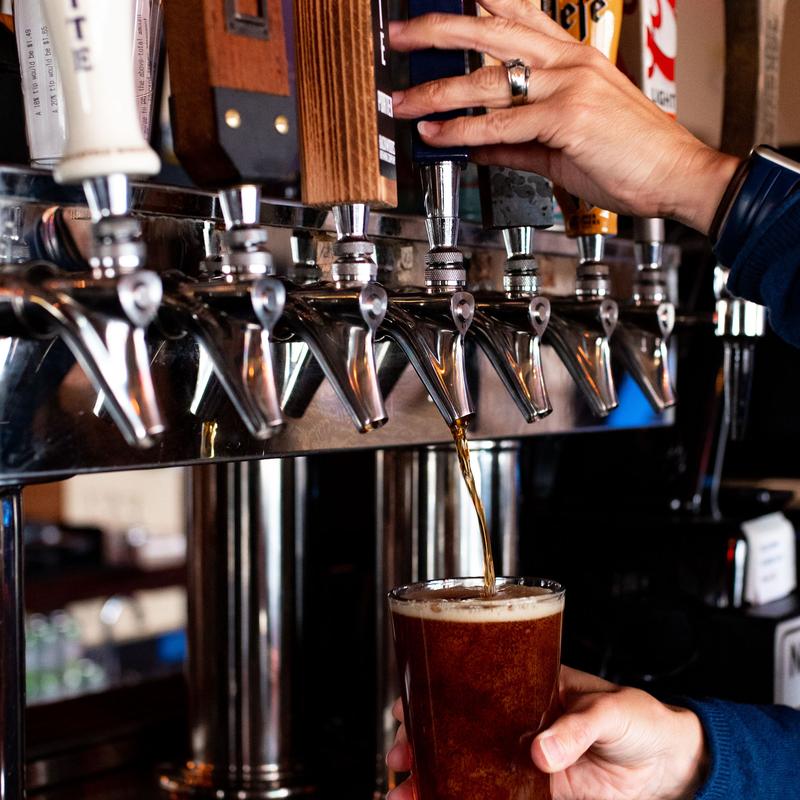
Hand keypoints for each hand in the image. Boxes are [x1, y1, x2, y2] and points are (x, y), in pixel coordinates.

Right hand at [385, 667, 707, 799]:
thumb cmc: (642, 719)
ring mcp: (527, 759)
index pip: (475, 685)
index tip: (406, 704)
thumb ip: (576, 727)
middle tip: (398, 755)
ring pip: (470, 766)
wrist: (672, 765)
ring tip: (406, 790)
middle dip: (423, 740)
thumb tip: (540, 751)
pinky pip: (495, 796)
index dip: (436, 692)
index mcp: (531, 687)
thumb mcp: (611, 710)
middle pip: (461, 728)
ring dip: (436, 777)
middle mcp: (521, 722)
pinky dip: (465, 799)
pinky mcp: (540, 792)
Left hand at [390, 0, 738, 234]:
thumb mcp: (563, 144)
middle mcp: (570, 62)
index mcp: (574, 58)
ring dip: (438, 92)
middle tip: (402, 35)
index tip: (446, 3)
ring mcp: (570, 86)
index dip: (481, 1)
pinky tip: (437, 135)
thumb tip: (476, 146)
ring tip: (405, 102)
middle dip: (440, 30)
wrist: (675, 176)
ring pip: (490, 79)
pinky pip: (502, 124)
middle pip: (493, 31)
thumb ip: (515, 143)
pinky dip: (463, 131)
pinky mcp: (568, 118)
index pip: (519, 14)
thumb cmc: (631, 157)